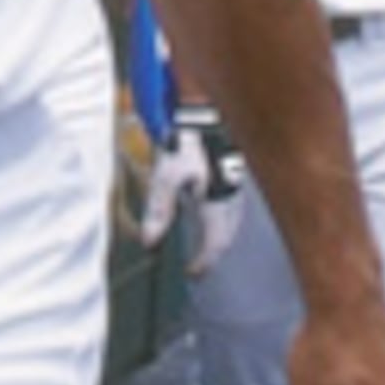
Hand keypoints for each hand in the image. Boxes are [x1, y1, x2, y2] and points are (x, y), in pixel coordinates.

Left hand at [133, 110, 248, 274]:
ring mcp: (234, 182)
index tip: (192, 274)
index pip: (215, 245)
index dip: (203, 263)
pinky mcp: (232, 169)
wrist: (202, 110)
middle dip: (214, 252)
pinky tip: (214, 208)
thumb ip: (159, 211)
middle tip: (201, 264)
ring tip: (209, 243)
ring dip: (221, 235)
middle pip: (227, 235)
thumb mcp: (166, 178)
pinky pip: (231, 203)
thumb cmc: (184, 142)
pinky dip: (223, 216)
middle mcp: (231, 197)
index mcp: (217, 203)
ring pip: (232, 219)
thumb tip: (150, 243)